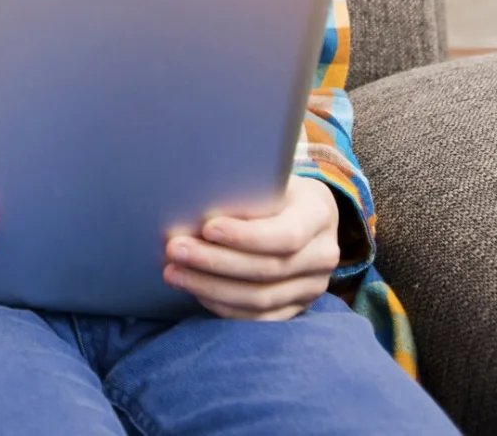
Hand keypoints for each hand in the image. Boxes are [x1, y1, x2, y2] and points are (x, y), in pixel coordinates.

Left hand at [161, 176, 340, 319]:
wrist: (306, 213)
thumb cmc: (274, 189)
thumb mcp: (267, 178)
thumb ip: (242, 190)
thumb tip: (192, 202)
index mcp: (318, 215)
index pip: (286, 234)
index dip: (245, 236)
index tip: (207, 228)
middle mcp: (322, 255)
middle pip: (267, 269)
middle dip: (215, 262)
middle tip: (175, 250)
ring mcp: (313, 286)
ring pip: (261, 298)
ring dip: (211, 287)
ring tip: (174, 273)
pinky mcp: (298, 307)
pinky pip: (260, 317)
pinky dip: (225, 307)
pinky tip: (196, 292)